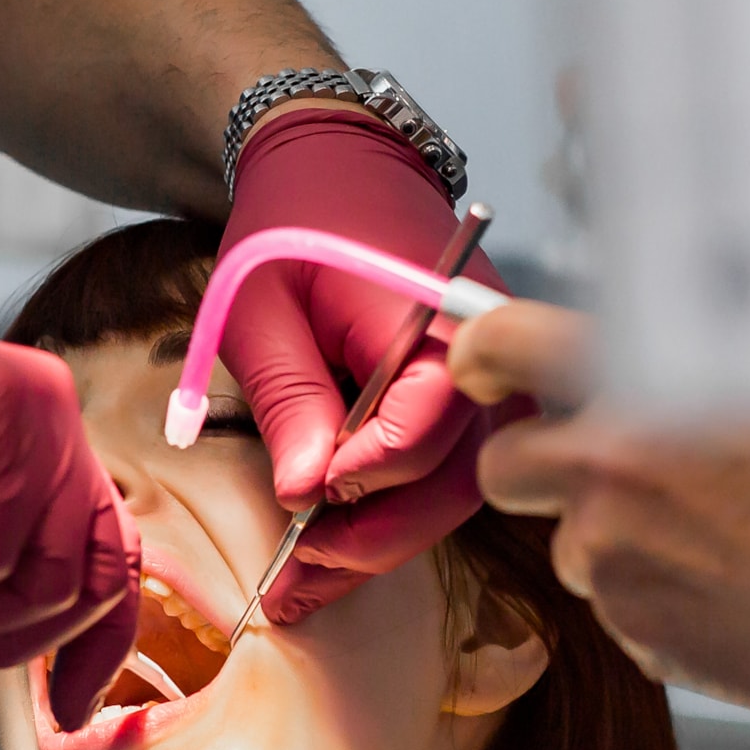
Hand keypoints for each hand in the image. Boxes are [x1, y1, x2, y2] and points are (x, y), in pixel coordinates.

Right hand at [0, 256, 139, 727]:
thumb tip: (49, 647)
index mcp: (52, 448)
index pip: (114, 562)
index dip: (98, 647)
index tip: (67, 708)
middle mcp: (57, 424)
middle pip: (88, 584)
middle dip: (4, 638)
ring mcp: (38, 413)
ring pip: (43, 579)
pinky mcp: (0, 412)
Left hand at [217, 105, 494, 621]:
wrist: (333, 161)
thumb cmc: (291, 223)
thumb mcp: (262, 309)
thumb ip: (292, 400)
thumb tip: (309, 494)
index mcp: (439, 315)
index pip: (425, 427)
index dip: (364, 478)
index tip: (304, 504)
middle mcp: (484, 352)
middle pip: (453, 478)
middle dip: (372, 538)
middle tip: (292, 583)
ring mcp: (488, 374)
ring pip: (453, 489)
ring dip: (379, 543)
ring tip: (299, 588)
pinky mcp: (471, 394)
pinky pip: (442, 470)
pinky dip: (389, 514)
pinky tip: (331, 553)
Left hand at [451, 302, 749, 749]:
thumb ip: (691, 370)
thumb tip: (644, 354)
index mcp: (644, 392)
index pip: (505, 345)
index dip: (482, 354)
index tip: (484, 366)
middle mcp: (607, 477)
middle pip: (506, 466)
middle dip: (540, 467)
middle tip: (609, 468)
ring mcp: (611, 564)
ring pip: (570, 542)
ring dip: (613, 537)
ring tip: (719, 538)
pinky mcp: (630, 632)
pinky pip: (615, 599)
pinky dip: (652, 592)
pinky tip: (728, 586)